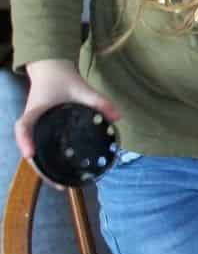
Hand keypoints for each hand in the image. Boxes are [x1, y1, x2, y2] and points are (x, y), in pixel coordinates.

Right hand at [15, 60, 121, 177]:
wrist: (52, 69)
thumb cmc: (63, 78)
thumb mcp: (81, 88)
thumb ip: (99, 101)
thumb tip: (117, 116)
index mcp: (35, 110)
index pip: (23, 127)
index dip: (24, 141)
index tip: (30, 154)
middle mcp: (32, 121)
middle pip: (28, 147)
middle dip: (40, 168)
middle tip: (57, 184)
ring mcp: (36, 127)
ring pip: (34, 151)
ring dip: (44, 168)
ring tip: (61, 184)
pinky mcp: (43, 129)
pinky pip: (42, 146)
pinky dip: (49, 160)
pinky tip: (63, 171)